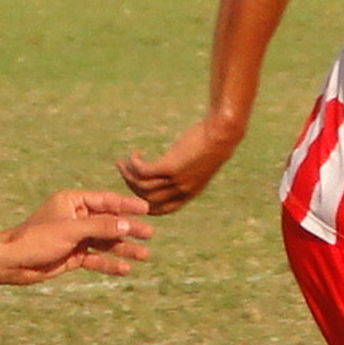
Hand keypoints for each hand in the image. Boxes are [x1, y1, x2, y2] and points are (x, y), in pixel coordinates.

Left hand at [0, 190, 152, 283]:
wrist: (13, 262)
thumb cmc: (36, 239)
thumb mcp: (71, 230)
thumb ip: (100, 227)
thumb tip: (127, 225)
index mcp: (73, 202)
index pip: (105, 201)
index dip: (126, 205)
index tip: (146, 209)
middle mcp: (76, 217)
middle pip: (109, 222)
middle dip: (129, 229)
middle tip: (149, 235)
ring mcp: (75, 237)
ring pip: (105, 242)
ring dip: (124, 248)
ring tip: (144, 255)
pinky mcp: (73, 255)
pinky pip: (96, 258)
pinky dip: (109, 263)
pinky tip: (124, 269)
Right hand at [116, 116, 243, 214]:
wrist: (222, 134)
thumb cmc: (212, 145)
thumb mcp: (198, 165)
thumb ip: (185, 173)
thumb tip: (172, 170)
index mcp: (188, 194)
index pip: (160, 210)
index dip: (143, 204)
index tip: (133, 192)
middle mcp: (180, 191)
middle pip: (146, 198)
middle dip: (130, 186)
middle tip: (123, 171)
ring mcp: (175, 181)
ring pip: (141, 185)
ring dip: (127, 174)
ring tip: (121, 162)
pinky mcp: (170, 167)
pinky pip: (143, 171)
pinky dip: (134, 162)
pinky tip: (135, 153)